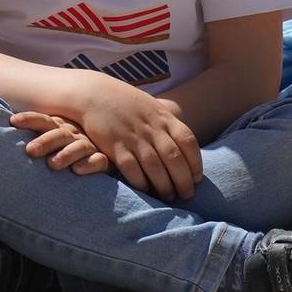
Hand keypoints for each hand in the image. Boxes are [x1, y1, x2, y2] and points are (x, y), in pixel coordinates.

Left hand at [9, 111, 109, 174]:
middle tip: (29, 151)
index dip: (29, 119)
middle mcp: (75, 134)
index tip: (12, 121)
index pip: (44, 121)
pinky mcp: (104, 160)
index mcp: (61, 127)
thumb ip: (33, 142)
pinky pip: (99, 161)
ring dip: (66, 154)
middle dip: (45, 141)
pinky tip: (78, 171)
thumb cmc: (68, 151)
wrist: (105, 155)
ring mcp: (90, 146)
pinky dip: (90, 164)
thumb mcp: (52, 142)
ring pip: (80, 146)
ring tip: (52, 165)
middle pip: (60, 133)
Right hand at [76, 78, 201, 201]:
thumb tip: (186, 141)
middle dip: (184, 180)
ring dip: (165, 186)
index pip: (188, 141)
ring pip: (155, 167)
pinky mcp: (115, 145)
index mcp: (163, 117)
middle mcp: (151, 127)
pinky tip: (146, 191)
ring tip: (170, 197)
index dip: (196, 162)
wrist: (94, 94)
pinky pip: (131, 169)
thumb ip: (169, 121)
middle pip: (174, 158)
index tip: (197, 178)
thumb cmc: (126, 102)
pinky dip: (141, 183)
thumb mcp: (152, 105)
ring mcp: (133, 137)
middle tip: (187, 195)